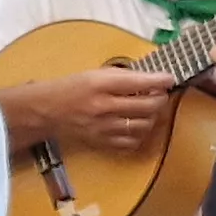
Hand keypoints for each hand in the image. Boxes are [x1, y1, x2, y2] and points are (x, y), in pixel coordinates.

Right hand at [16, 66, 178, 155]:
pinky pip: (133, 142)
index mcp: (100, 84)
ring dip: (152, 116)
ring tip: (148, 108)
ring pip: (145, 125)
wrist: (45, 110)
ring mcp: (104, 127)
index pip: (139, 82)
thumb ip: (122, 76)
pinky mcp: (103, 142)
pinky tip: (136, 124)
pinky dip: (140, 133)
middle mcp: (104, 106)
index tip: (170, 78)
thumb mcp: (94, 73)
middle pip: (148, 105)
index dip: (161, 80)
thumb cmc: (71, 88)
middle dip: (160, 98)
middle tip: (160, 94)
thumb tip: (152, 78)